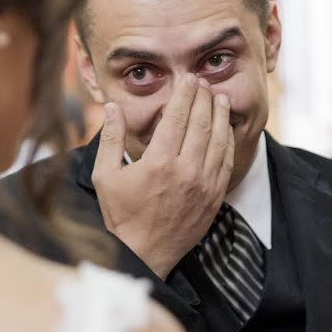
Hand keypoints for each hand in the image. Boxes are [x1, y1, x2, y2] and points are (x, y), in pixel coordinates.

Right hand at [92, 74, 233, 279]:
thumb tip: (111, 108)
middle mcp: (185, 171)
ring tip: (220, 97)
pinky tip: (225, 129)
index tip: (188, 78)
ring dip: (221, 115)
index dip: (184, 94)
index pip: (177, 117)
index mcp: (157, 163)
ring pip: (219, 140)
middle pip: (201, 123)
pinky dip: (228, 141)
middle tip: (204, 82)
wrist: (143, 254)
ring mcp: (203, 185)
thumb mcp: (104, 176)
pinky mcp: (214, 198)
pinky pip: (226, 162)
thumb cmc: (120, 214)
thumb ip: (110, 139)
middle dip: (204, 98)